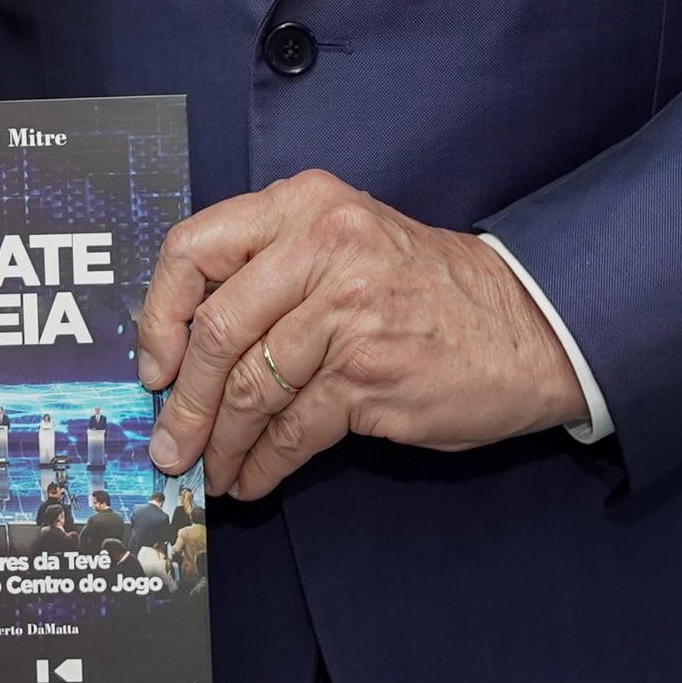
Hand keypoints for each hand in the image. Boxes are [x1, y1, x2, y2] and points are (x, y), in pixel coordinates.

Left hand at [137, 170, 586, 501]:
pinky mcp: (371, 375)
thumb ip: (271, 271)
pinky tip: (256, 477)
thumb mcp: (345, 241)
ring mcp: (348, 312)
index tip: (153, 366)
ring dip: (221, 443)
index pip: (193, 248)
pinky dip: (266, 462)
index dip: (158, 315)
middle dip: (184, 402)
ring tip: (212, 471)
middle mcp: (323, 246)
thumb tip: (185, 345)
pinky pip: (293, 429)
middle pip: (216, 329)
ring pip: (251, 387)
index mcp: (305, 205)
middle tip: (170, 446)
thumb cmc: (425, 289)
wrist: (528, 324)